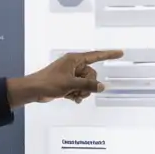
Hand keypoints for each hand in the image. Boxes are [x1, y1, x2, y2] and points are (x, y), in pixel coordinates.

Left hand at [7, 50, 122, 105]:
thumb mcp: (71, 84)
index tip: (120, 53)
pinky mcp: (67, 84)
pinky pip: (79, 89)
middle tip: (78, 89)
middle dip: (88, 85)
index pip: (96, 56)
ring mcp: (70, 75)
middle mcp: (73, 66)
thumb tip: (102, 86)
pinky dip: (77, 94)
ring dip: (82, 91)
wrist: (34, 90)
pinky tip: (73, 99)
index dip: (108, 55)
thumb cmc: (49, 82)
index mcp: (74, 60)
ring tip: (73, 94)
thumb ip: (88, 85)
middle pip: (91, 74)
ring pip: (86, 83)